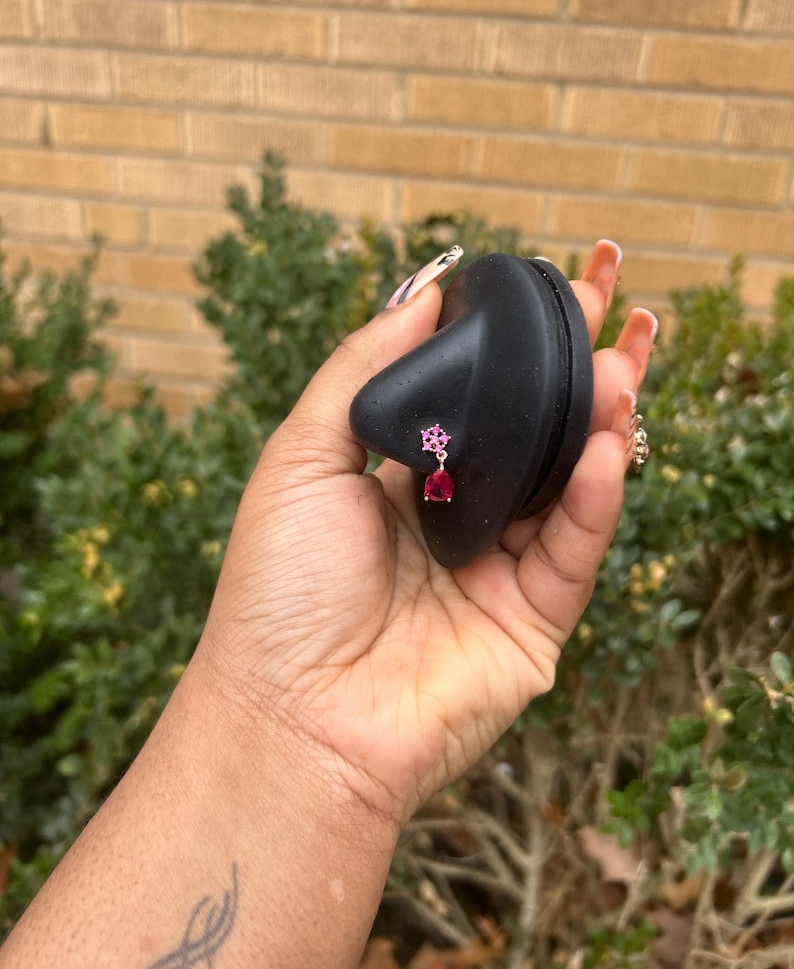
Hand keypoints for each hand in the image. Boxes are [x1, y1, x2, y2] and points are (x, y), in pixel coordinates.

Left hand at [199, 240, 656, 828]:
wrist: (291, 717)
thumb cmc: (280, 591)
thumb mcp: (301, 458)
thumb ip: (361, 371)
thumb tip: (423, 291)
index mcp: (403, 481)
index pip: (474, 401)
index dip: (510, 347)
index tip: (544, 287)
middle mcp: (457, 520)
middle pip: (534, 433)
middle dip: (575, 368)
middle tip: (612, 303)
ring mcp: (499, 570)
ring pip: (568, 484)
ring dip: (601, 420)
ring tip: (622, 362)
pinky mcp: (533, 621)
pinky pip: (574, 548)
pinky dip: (596, 496)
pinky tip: (607, 442)